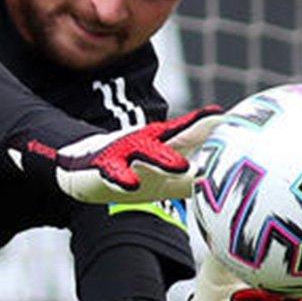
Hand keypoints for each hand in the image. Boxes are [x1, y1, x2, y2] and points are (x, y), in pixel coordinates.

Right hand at [18, 106, 222, 203]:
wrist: (73, 164)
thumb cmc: (125, 169)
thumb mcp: (160, 174)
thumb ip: (191, 175)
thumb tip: (223, 179)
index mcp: (158, 142)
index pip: (187, 131)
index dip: (206, 124)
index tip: (228, 116)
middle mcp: (142, 143)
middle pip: (173, 137)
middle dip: (195, 132)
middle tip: (218, 127)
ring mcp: (121, 154)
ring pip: (145, 153)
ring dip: (164, 159)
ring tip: (182, 167)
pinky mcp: (101, 167)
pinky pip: (112, 173)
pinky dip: (122, 178)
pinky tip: (132, 184)